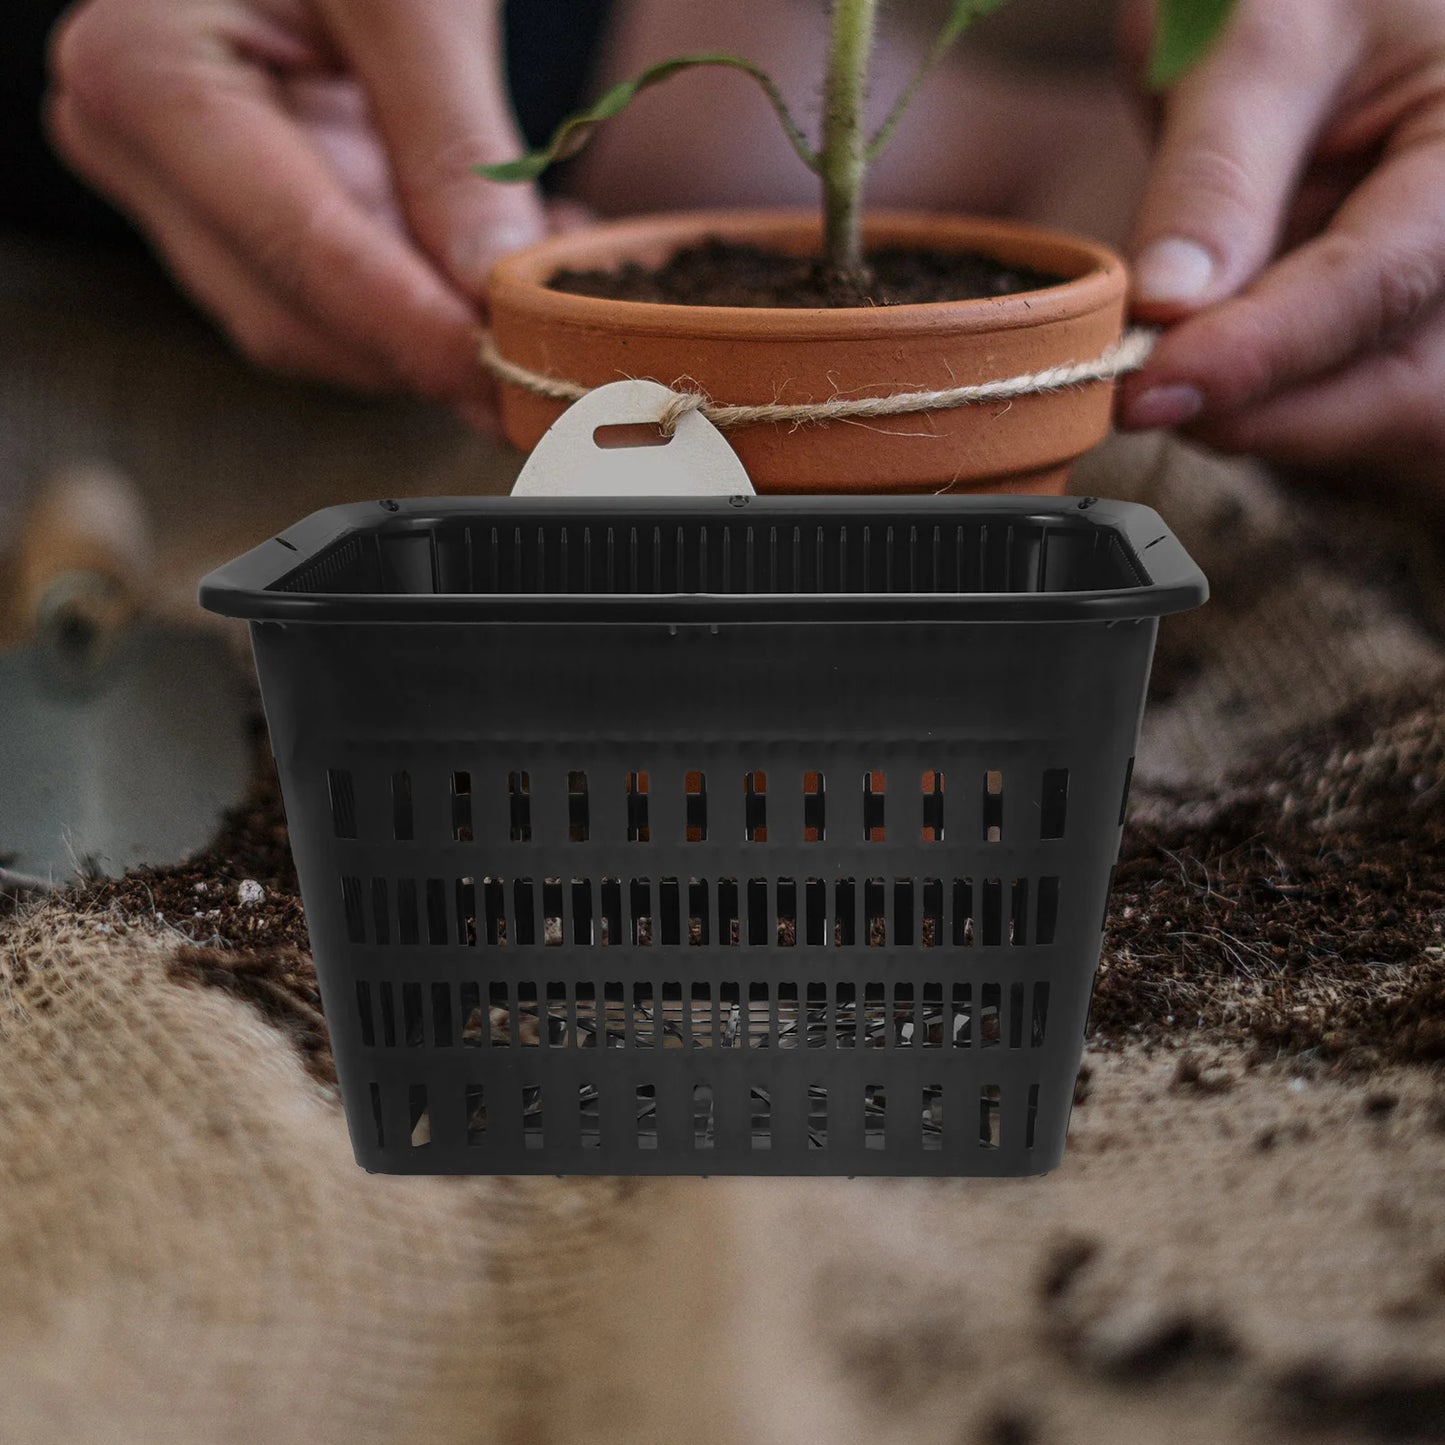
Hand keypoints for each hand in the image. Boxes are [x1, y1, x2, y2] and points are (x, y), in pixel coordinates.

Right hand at [47, 0, 554, 423]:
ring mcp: (177, 194)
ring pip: (315, 330)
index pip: (297, 247)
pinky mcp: (232, 214)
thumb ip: (451, 139)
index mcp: (146, 75)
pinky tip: (492, 278)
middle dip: (427, 350)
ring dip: (432, 338)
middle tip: (557, 355)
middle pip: (296, 315)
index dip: (414, 329)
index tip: (509, 369)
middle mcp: (135, 154)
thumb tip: (492, 282)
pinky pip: (331, 300)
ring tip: (539, 295)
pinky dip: (421, 308)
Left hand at [1117, 0, 1444, 503]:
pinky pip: (1341, 411)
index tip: (1148, 388)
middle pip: (1399, 391)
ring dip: (1261, 420)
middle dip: (1261, 410)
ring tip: (1172, 366)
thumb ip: (1215, 174)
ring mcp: (1442, 297)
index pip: (1379, 284)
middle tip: (1141, 389)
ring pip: (1371, 420)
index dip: (1257, 355)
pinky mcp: (1397, 331)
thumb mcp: (1259, 35)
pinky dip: (1263, 410)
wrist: (1307, 0)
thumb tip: (1166, 304)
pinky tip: (1207, 368)